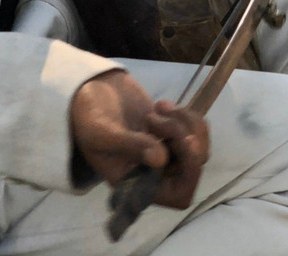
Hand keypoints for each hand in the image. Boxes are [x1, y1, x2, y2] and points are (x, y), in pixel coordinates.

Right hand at [70, 71, 209, 208]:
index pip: (178, 196)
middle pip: (193, 166)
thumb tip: (161, 159)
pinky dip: (186, 114)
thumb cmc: (88, 117)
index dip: (189, 174)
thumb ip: (129, 145)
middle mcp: (155, 172)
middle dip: (183, 138)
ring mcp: (166, 150)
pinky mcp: (173, 131)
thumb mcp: (101, 133)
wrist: (90, 92)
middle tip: (158, 116)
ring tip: (157, 108)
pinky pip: (197, 129)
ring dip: (185, 123)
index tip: (184, 144)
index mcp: (137, 183)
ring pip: (198, 146)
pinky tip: (160, 104)